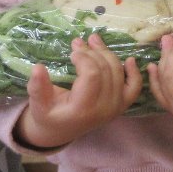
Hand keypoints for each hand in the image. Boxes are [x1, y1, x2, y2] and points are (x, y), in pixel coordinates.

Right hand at [14, 33, 143, 148]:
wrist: (60, 131)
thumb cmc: (48, 116)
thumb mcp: (37, 105)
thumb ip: (37, 87)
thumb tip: (37, 68)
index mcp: (83, 109)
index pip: (92, 75)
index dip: (84, 58)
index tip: (72, 51)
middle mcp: (104, 109)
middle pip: (105, 70)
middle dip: (93, 52)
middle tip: (78, 42)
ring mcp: (115, 107)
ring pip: (118, 72)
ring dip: (107, 53)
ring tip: (93, 40)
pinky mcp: (121, 105)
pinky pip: (135, 87)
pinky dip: (134, 73)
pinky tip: (130, 60)